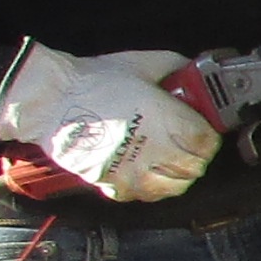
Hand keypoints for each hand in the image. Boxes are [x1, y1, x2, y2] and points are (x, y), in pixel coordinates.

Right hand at [0, 43, 220, 202]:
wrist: (51, 101)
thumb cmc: (93, 81)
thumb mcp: (143, 64)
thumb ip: (176, 68)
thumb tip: (193, 73)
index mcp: (167, 119)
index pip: (207, 143)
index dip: (209, 138)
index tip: (204, 133)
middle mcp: (155, 150)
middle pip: (195, 167)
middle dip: (196, 156)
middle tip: (189, 146)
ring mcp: (135, 172)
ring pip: (175, 187)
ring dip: (178, 174)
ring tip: (170, 161)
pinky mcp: (115, 185)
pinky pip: (146, 196)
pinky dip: (152, 187)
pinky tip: (147, 171)